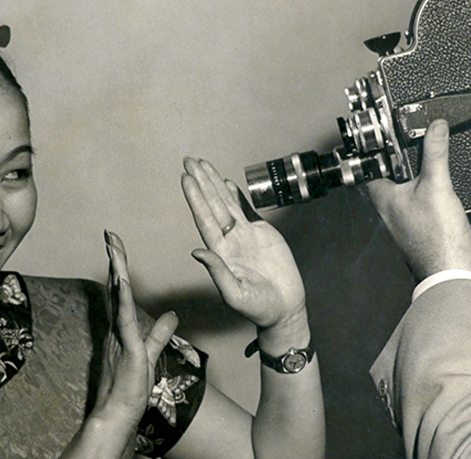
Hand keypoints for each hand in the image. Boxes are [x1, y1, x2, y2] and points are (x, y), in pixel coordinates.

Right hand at [83, 232, 178, 457]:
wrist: (118, 413)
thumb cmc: (130, 388)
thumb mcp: (151, 353)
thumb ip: (159, 334)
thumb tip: (171, 315)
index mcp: (122, 327)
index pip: (122, 292)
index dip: (120, 270)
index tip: (118, 248)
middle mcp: (116, 327)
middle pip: (116, 287)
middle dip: (114, 261)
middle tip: (111, 236)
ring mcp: (119, 335)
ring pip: (118, 296)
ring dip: (117, 271)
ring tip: (113, 247)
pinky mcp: (126, 346)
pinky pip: (124, 318)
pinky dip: (123, 298)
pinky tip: (123, 282)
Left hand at [181, 158, 306, 336]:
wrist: (285, 309)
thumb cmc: (259, 307)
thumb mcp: (235, 294)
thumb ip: (217, 272)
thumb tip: (198, 252)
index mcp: (221, 253)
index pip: (204, 219)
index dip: (195, 198)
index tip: (186, 179)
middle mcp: (229, 240)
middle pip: (212, 205)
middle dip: (201, 182)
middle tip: (189, 160)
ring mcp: (245, 236)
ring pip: (227, 203)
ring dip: (214, 184)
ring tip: (203, 164)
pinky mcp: (262, 234)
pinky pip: (246, 210)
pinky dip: (236, 196)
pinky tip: (226, 183)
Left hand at [364, 120, 470, 278]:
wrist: (452, 269)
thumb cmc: (436, 238)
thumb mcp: (437, 185)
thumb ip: (435, 153)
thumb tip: (435, 128)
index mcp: (383, 198)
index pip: (368, 169)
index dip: (371, 152)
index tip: (378, 139)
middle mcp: (388, 210)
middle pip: (386, 179)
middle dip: (397, 163)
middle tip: (406, 147)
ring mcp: (403, 221)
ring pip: (402, 193)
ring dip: (412, 179)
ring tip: (424, 165)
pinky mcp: (419, 229)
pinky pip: (418, 205)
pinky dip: (426, 194)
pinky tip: (438, 193)